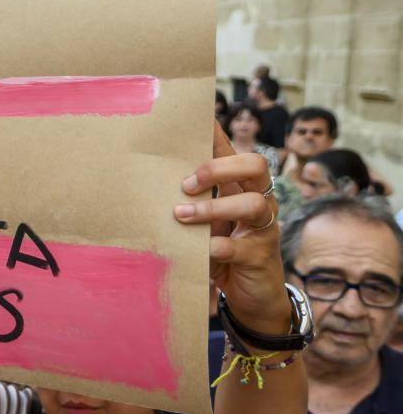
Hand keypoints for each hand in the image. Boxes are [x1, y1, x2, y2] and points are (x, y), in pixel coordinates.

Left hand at [174, 121, 290, 336]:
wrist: (253, 298)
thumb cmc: (222, 252)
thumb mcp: (205, 224)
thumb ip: (189, 204)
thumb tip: (150, 184)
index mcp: (240, 188)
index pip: (232, 151)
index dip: (218, 133)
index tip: (199, 115)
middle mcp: (258, 201)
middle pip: (255, 165)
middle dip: (219, 168)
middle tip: (187, 184)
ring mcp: (263, 228)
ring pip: (252, 203)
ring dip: (213, 208)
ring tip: (181, 216)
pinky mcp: (260, 256)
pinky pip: (239, 246)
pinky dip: (215, 247)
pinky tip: (200, 252)